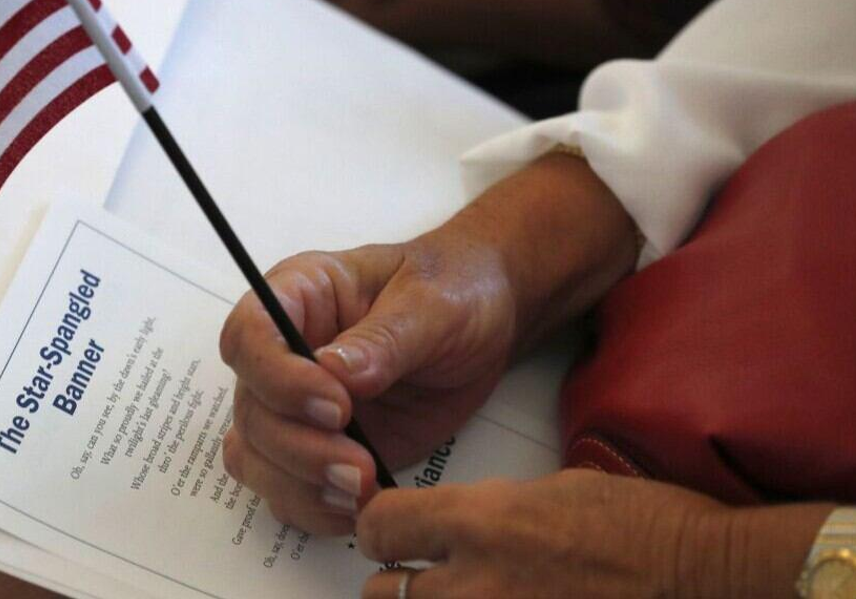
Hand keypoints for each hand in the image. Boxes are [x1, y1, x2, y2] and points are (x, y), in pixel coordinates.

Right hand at [219, 222, 519, 535]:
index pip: (249, 336)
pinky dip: (315, 508)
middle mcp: (284, 354)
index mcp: (297, 297)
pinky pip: (289, 490)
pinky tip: (358, 504)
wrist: (485, 320)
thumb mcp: (432, 302)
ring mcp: (297, 407)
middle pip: (250, 409)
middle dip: (298, 447)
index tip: (336, 405)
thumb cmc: (453, 288)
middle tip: (359, 466)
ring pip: (256, 457)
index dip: (277, 377)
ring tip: (361, 490)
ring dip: (300, 484)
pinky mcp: (321, 449)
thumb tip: (334, 372)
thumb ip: (384, 337)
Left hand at [358, 470, 832, 598]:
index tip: (393, 532)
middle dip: (396, 582)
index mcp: (479, 522)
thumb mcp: (550, 490)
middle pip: (380, 593)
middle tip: (426, 576)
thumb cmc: (640, 522)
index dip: (381, 528)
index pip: (377, 526)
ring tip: (473, 594)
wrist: (702, 574)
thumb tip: (454, 529)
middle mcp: (475, 582)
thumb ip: (485, 512)